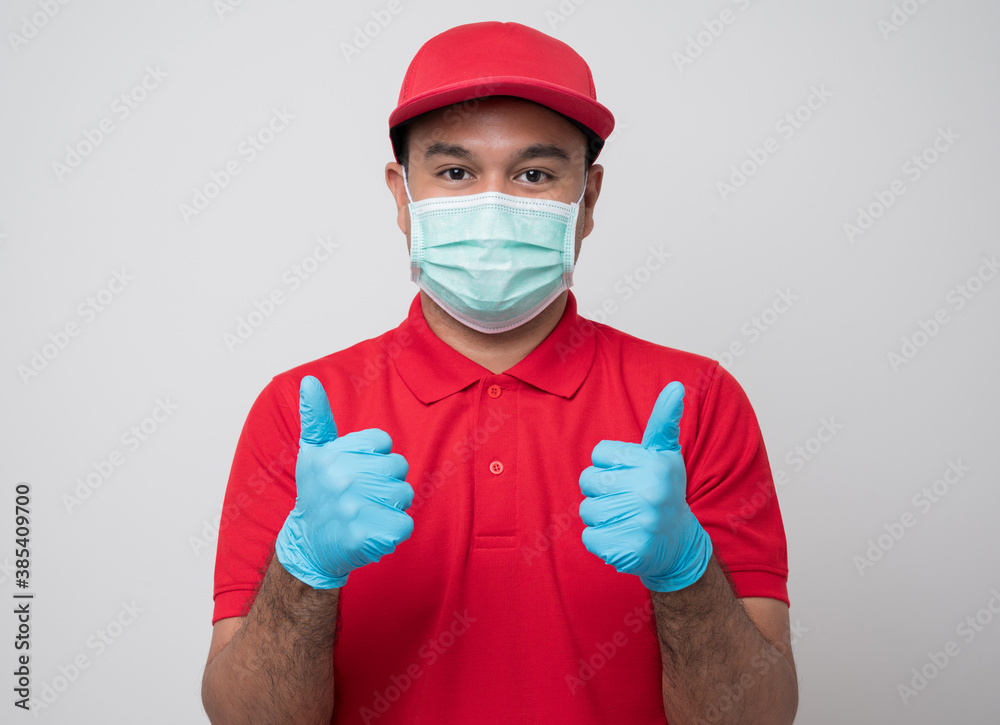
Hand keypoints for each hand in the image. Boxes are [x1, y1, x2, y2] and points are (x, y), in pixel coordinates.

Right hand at [275, 375, 414, 588]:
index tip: (355, 472)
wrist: (309, 546)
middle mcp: (341, 478)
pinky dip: (394, 530)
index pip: (383, 441)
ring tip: (367, 512)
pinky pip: (405, 524)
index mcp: (332, 454)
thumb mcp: (313, 452)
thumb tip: (309, 380)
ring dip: (392, 506)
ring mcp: (352, 507)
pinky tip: (372, 531)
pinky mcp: (365, 535)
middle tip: (363, 495)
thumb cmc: (318, 492)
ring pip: (404, 494)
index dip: (374, 458)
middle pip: (398, 466)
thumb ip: (316, 416)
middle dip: (387, 481)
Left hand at [579, 381, 711, 591]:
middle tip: (627, 499)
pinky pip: (589, 537)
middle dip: (602, 490)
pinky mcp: (629, 550)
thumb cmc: (664, 490)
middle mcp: (651, 492)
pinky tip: (623, 536)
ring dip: (600, 516)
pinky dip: (601, 539)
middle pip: (589, 480)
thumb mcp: (666, 454)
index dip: (610, 464)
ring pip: (587, 510)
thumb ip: (665, 420)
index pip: (599, 453)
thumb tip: (675, 386)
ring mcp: (641, 523)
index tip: (631, 474)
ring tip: (626, 518)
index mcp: (656, 463)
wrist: (679, 545)